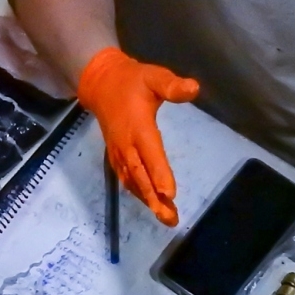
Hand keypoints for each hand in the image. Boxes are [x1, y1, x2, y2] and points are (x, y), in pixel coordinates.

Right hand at [77, 47, 199, 224]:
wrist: (101, 84)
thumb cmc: (132, 81)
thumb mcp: (154, 76)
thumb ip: (172, 85)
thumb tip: (193, 89)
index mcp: (138, 126)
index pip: (150, 152)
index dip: (159, 173)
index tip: (170, 193)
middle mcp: (127, 144)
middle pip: (140, 175)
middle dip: (154, 198)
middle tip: (170, 218)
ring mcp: (119, 152)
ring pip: (133, 181)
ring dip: (148, 201)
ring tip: (165, 218)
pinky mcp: (116, 156)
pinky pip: (127, 178)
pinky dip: (138, 193)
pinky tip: (150, 204)